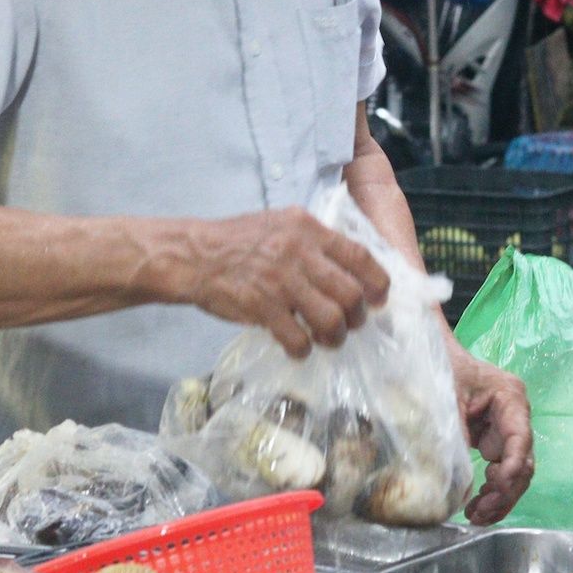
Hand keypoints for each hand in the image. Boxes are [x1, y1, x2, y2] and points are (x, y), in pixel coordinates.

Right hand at [177, 208, 389, 355]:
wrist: (194, 255)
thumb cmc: (238, 240)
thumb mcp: (282, 224)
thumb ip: (314, 241)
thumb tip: (346, 267)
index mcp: (308, 228)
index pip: (359, 256)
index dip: (377, 282)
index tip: (378, 298)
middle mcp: (299, 252)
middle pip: (350, 293)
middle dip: (357, 316)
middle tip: (351, 324)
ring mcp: (281, 281)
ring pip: (330, 319)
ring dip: (335, 336)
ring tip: (329, 339)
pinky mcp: (262, 307)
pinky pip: (297, 338)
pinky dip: (303, 349)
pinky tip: (298, 348)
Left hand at [451, 347, 533, 525]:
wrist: (431, 353)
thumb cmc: (440, 367)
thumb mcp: (445, 400)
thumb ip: (455, 437)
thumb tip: (458, 483)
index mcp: (511, 397)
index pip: (522, 440)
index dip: (512, 469)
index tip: (495, 488)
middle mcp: (516, 415)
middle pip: (523, 462)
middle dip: (506, 492)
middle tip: (481, 512)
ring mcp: (507, 429)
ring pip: (515, 472)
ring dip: (501, 497)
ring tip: (477, 516)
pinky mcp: (494, 440)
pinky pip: (501, 471)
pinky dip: (492, 491)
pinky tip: (477, 506)